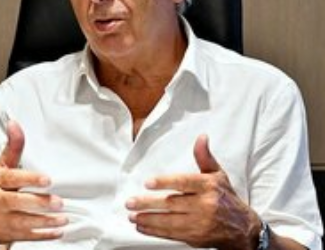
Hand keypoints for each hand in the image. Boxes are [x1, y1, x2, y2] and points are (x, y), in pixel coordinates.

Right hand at [0, 120, 67, 245]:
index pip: (13, 179)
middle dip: (40, 203)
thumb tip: (14, 123)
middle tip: (59, 202)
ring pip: (24, 222)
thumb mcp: (0, 168)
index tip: (47, 180)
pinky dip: (44, 235)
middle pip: (19, 202)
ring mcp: (0, 221)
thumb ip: (13, 148)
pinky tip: (57, 231)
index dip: (30, 179)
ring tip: (63, 219)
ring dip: (46, 222)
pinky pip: (26, 236)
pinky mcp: (6, 235)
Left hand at [126, 134, 260, 249]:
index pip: (184, 183)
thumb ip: (204, 157)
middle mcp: (204, 205)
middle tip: (131, 202)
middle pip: (172, 204)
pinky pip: (172, 235)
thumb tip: (201, 137)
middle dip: (149, 203)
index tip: (148, 183)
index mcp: (208, 186)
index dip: (165, 182)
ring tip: (132, 215)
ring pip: (170, 222)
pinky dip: (155, 231)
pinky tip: (142, 227)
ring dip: (148, 219)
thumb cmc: (226, 197)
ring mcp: (199, 223)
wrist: (243, 229)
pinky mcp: (195, 238)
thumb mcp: (217, 174)